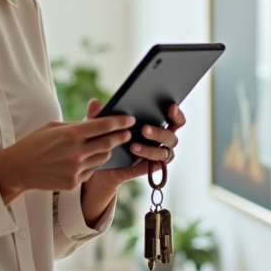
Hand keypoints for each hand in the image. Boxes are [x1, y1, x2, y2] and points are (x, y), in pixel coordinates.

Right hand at [0, 114, 135, 203]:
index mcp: (71, 134)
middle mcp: (76, 151)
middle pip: (108, 143)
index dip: (120, 122)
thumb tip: (97, 118)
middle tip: (127, 133)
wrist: (18, 168)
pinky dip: (90, 165)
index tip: (130, 120)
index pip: (103, 126)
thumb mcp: (54, 127)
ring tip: (102, 146)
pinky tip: (82, 160)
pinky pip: (90, 171)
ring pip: (102, 158)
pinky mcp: (73, 182)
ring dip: (105, 151)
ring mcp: (75, 169)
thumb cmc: (35, 143)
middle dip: (120, 137)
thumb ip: (77, 123)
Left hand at [80, 100, 185, 222]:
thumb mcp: (101, 126)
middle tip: (144, 128)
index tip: (170, 107)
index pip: (176, 119)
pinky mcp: (149, 169)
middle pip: (172, 136)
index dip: (177, 114)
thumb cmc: (107, 137)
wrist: (100, 163)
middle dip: (159, 132)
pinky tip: (136, 158)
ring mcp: (158, 156)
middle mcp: (162, 140)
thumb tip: (94, 102)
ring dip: (151, 149)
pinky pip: (155, 167)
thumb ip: (99, 115)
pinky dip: (148, 162)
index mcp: (157, 124)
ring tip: (133, 146)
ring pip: (165, 153)